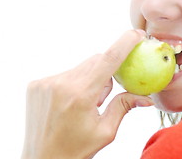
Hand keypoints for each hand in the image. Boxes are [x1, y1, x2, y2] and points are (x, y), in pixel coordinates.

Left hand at [21, 30, 153, 158]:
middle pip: (94, 61)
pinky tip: (68, 103)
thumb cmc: (75, 150)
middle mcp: (61, 84)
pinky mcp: (36, 84)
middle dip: (105, 73)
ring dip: (88, 79)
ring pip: (79, 67)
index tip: (136, 34)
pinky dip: (72, 83)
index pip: (108, 60)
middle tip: (103, 96)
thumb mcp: (105, 132)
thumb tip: (145, 97)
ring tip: (82, 104)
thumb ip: (124, 106)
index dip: (125, 43)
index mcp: (81, 96)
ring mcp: (45, 82)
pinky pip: (64, 74)